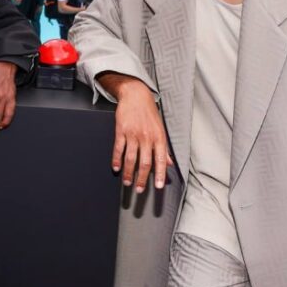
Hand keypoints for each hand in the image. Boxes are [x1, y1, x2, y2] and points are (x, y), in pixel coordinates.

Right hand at [107, 76, 172, 192]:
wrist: (136, 96)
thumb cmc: (149, 113)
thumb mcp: (161, 129)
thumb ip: (164, 149)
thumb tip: (170, 164)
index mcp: (159, 137)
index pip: (161, 160)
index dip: (160, 174)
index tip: (158, 186)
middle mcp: (147, 137)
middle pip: (144, 162)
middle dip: (142, 179)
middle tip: (139, 190)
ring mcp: (133, 134)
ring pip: (131, 158)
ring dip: (129, 173)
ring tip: (127, 182)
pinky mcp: (121, 130)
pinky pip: (118, 149)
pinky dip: (117, 160)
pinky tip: (116, 168)